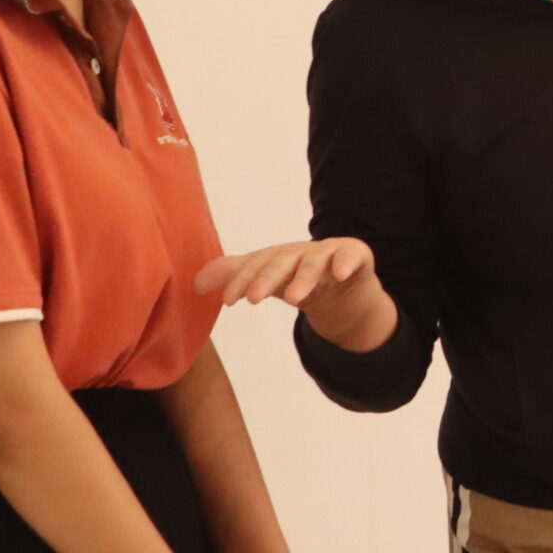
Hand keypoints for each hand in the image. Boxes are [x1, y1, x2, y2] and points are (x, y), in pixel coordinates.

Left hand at [196, 239, 394, 355]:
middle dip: (267, 278)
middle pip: (283, 261)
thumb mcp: (268, 278)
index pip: (257, 265)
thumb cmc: (299, 276)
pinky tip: (341, 273)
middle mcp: (302, 251)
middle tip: (253, 298)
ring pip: (315, 264)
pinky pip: (352, 256)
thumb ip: (236, 276)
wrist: (344, 282)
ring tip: (292, 299)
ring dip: (303, 279)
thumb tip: (196, 284)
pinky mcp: (356, 255)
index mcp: (279, 256)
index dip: (242, 280)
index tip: (229, 301)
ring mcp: (330, 252)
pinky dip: (347, 263)